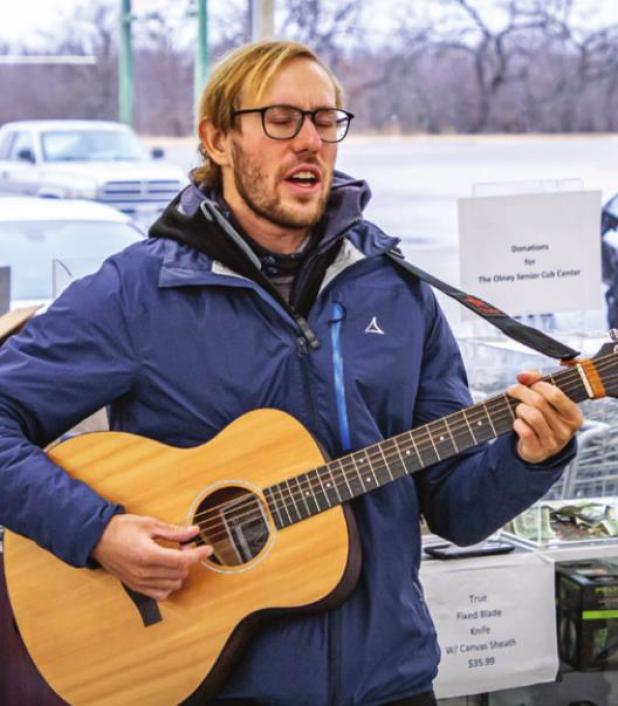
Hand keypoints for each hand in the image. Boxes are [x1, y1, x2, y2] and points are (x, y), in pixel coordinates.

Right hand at [91, 514, 212, 600]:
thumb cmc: (121, 528)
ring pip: (172, 585)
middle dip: (188, 559)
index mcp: (148, 555)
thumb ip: (174, 531)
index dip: (198, 555)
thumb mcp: (149, 524)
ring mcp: (139, 582)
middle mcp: (144, 572)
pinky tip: (167, 572)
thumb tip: (194, 532)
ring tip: (174, 557)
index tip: (207, 549)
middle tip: (184, 545)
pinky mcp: (135, 587)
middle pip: (179, 573)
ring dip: (179, 572)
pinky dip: (169, 585)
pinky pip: (160, 594)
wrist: (97, 539)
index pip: (181, 561)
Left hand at [507, 369, 582, 463]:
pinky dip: (517, 423)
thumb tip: (522, 375)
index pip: (555, 394)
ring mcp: (554, 442)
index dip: (537, 385)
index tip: (528, 383)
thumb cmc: (543, 417)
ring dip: (520, 408)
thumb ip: (537, 381)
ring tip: (519, 408)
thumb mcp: (546, 399)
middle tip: (513, 390)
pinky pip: (525, 431)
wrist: (539, 448)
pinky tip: (518, 422)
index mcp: (573, 415)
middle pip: (539, 403)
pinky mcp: (539, 451)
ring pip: (532, 416)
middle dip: (522, 392)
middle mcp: (567, 430)